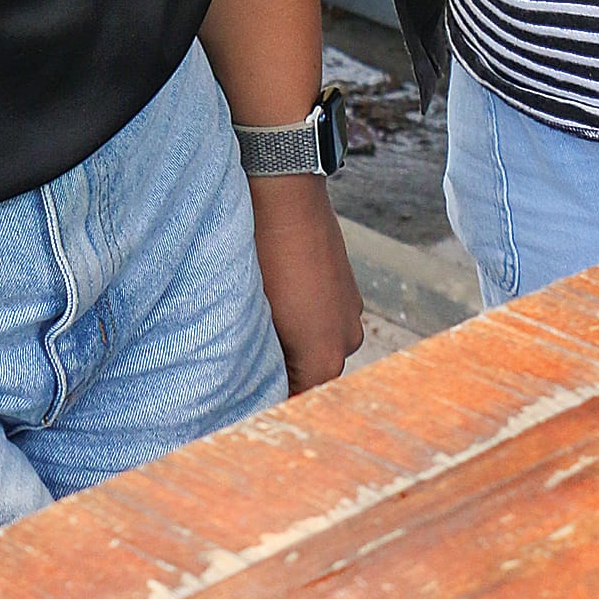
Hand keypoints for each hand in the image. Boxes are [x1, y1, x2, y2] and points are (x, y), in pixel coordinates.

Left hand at [248, 176, 364, 392]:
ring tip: (265, 324)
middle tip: (249, 358)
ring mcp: (352, 314)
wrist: (286, 197)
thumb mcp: (256, 319)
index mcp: (324, 361)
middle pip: (313, 377)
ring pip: (321, 347)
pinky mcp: (351, 290)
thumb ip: (263, 360)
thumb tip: (257, 380)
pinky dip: (310, 319)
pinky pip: (328, 320)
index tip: (246, 392)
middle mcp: (347, 343)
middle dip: (285, 370)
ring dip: (298, 344)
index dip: (268, 397)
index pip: (295, 401)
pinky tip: (283, 302)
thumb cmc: (264, 258)